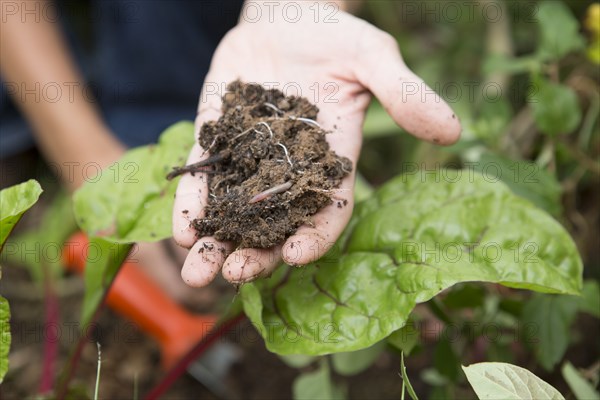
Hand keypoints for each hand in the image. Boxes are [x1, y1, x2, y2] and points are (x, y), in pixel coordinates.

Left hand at [173, 4, 460, 286]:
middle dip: (256, 252)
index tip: (296, 255)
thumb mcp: (372, 57)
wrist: (285, 12)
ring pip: (233, 210)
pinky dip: (192, 203)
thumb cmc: (334, 34)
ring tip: (197, 273)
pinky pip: (203, 176)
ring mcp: (248, 156)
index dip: (315, 235)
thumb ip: (404, 93)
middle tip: (234, 274)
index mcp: (330, 160)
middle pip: (274, 223)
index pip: (326, 209)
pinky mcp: (216, 137)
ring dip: (215, 243)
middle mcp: (288, 169)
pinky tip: (181, 230)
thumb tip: (452, 131)